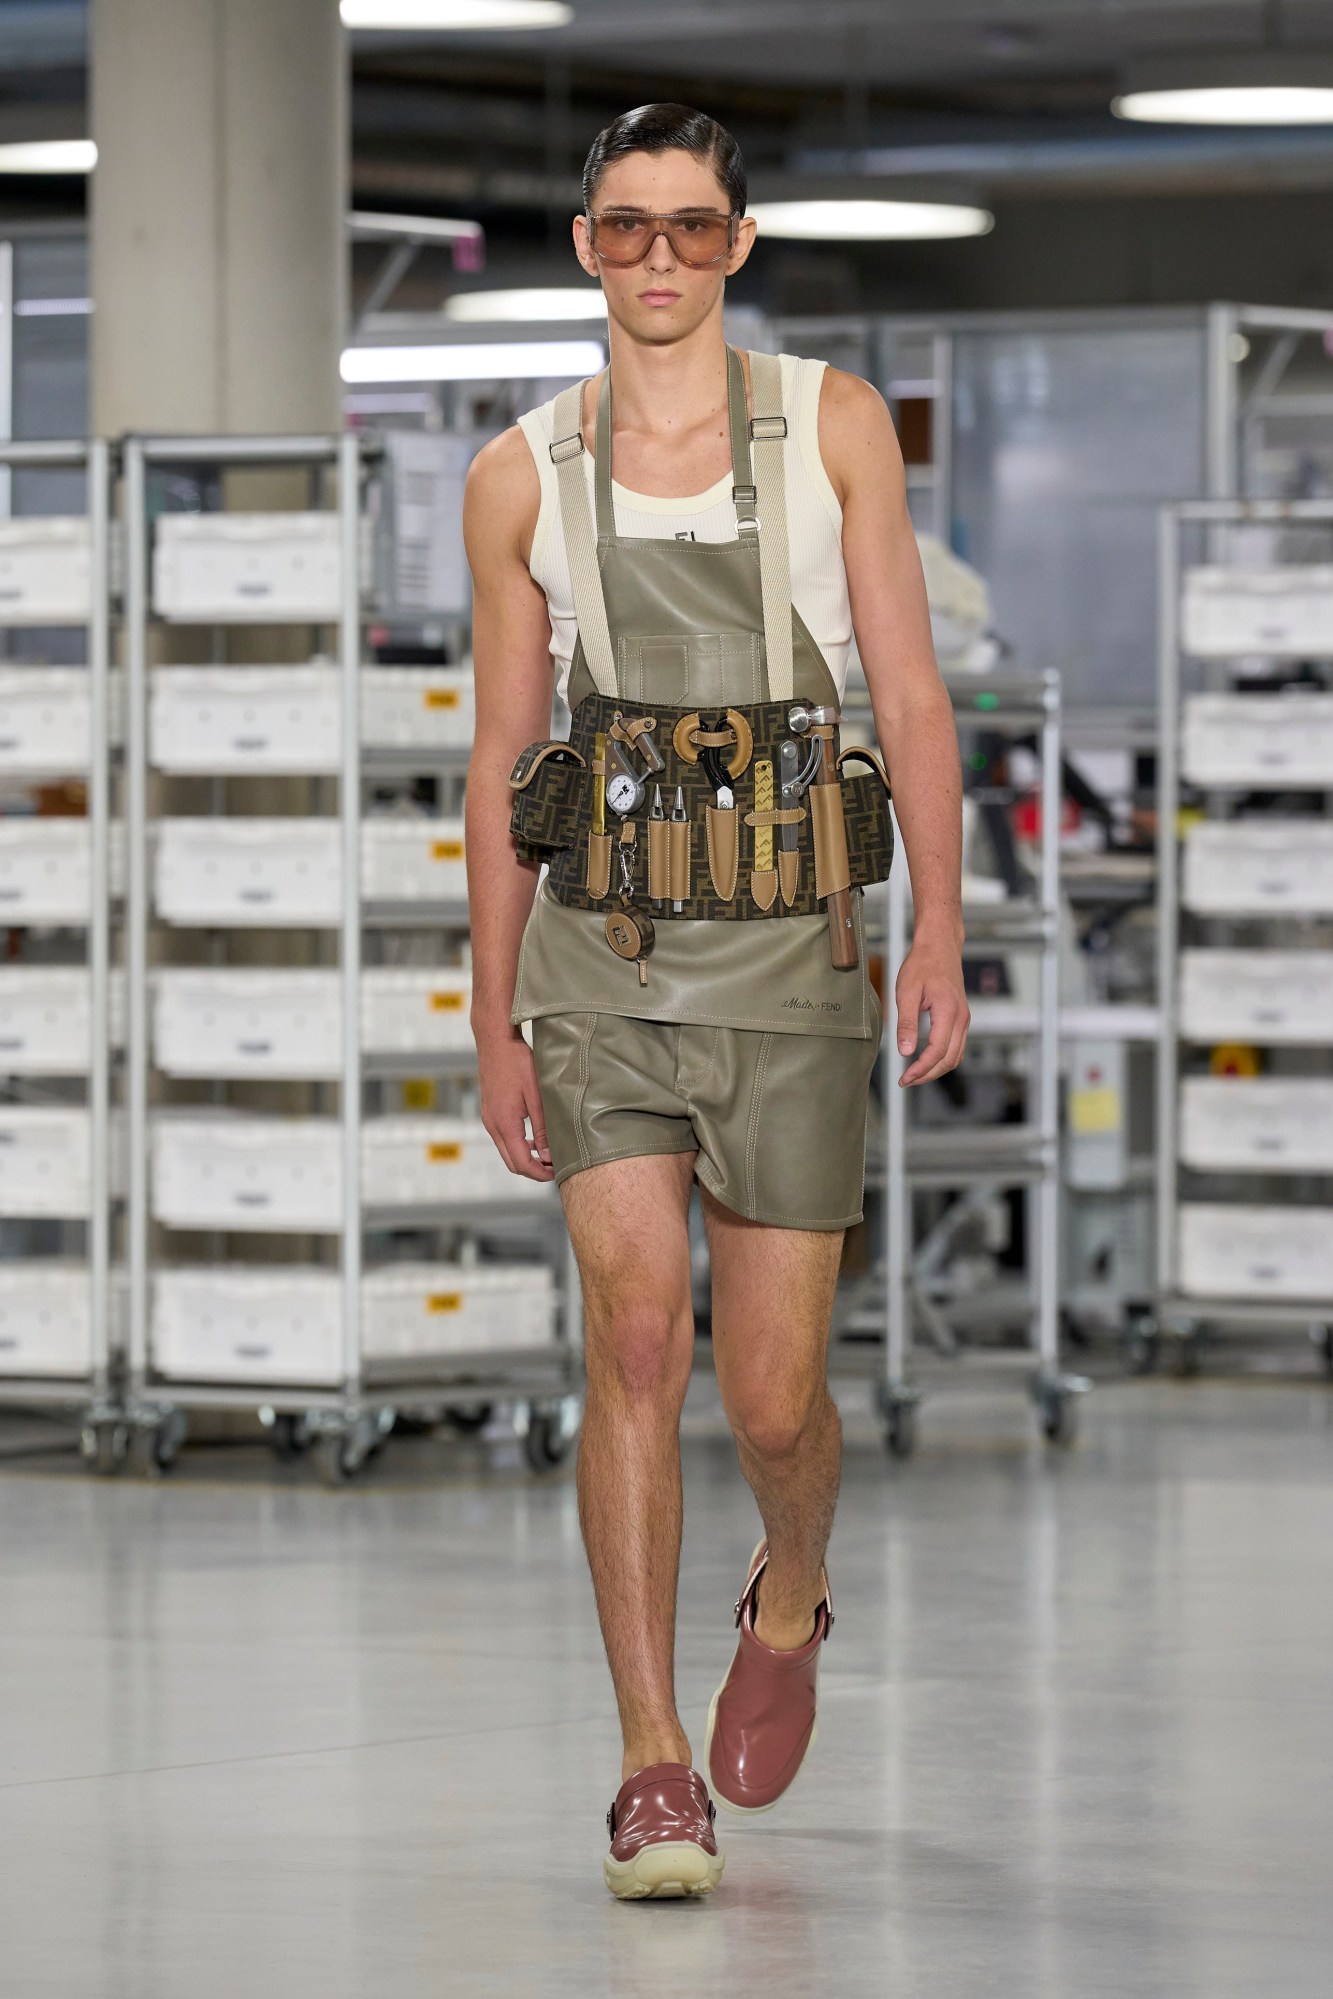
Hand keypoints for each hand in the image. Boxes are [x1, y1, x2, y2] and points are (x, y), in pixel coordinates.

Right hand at [476, 1026, 554, 1181]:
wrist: (496, 1041)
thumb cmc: (517, 1062)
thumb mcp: (536, 1095)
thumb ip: (542, 1127)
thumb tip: (548, 1154)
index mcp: (504, 1124)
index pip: (521, 1163)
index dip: (540, 1174)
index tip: (557, 1174)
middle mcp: (492, 1125)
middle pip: (512, 1162)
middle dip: (534, 1170)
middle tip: (556, 1168)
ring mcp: (489, 1119)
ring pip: (507, 1151)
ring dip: (527, 1158)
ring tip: (549, 1155)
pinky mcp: (490, 1112)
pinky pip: (504, 1138)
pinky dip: (520, 1145)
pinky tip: (535, 1139)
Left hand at [893, 938, 968, 1085]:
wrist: (940, 946)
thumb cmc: (922, 964)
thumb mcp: (907, 992)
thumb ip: (907, 1023)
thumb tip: (906, 1052)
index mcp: (949, 1012)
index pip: (938, 1051)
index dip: (921, 1069)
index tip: (904, 1078)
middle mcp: (962, 1018)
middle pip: (950, 1059)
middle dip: (928, 1075)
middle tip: (906, 1081)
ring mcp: (964, 1019)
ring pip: (955, 1055)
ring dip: (936, 1069)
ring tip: (914, 1075)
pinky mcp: (961, 1018)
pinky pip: (956, 1046)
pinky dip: (942, 1059)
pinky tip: (925, 1060)